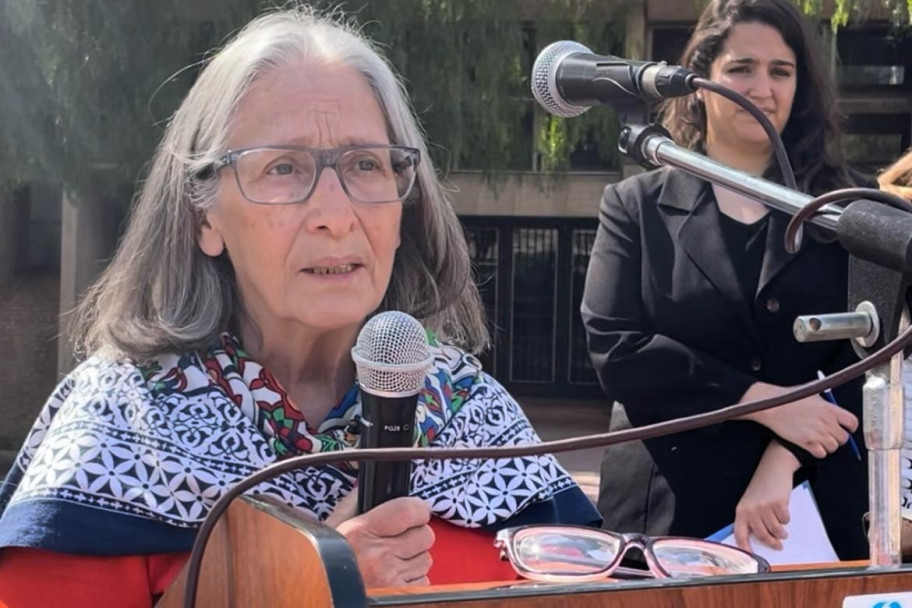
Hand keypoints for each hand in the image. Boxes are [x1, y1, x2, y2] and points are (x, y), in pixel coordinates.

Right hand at [327, 490, 434, 587]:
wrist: (321, 597)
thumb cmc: (324, 564)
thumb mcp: (332, 530)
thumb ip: (352, 504)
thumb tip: (365, 485)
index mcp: (362, 533)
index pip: (409, 510)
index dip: (417, 509)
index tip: (415, 511)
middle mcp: (379, 557)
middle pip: (425, 535)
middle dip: (416, 535)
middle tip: (400, 538)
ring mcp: (391, 581)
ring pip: (426, 559)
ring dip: (414, 559)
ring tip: (393, 560)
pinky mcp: (401, 598)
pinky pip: (423, 581)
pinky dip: (412, 579)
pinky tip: (394, 577)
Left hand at [734, 442, 798, 551]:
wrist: (773, 467)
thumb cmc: (762, 486)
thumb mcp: (751, 501)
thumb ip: (752, 517)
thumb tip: (760, 538)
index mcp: (741, 510)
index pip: (739, 533)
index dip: (745, 547)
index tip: (751, 557)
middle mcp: (751, 510)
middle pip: (761, 535)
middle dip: (771, 543)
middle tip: (778, 546)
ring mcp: (764, 507)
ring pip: (775, 530)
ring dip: (781, 533)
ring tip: (783, 532)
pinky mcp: (778, 503)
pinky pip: (785, 520)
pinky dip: (787, 519)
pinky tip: (784, 512)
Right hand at [738, 382, 856, 458]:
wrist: (771, 406)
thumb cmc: (787, 398)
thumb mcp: (811, 394)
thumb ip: (825, 403)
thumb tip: (832, 408)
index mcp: (830, 409)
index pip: (852, 423)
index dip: (850, 427)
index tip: (847, 428)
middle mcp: (827, 422)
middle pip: (844, 438)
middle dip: (838, 437)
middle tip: (830, 434)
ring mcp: (818, 434)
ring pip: (833, 447)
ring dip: (828, 445)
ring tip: (820, 440)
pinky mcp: (807, 443)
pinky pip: (821, 453)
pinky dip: (819, 452)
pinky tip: (813, 445)